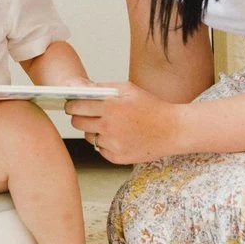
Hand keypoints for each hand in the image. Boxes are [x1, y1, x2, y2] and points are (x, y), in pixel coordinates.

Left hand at [66, 81, 185, 164]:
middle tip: (88, 113)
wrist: (173, 130)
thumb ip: (100, 87)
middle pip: (77, 123)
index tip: (72, 104)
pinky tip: (119, 136)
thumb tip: (77, 86)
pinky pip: (100, 149)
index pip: (76, 107)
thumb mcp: (127, 89)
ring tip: (110, 124)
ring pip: (88, 137)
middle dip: (79, 117)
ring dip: (93, 130)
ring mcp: (113, 144)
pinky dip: (105, 143)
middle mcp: (109, 127)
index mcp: (110, 107)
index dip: (71, 105)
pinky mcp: (117, 157)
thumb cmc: (151, 106)